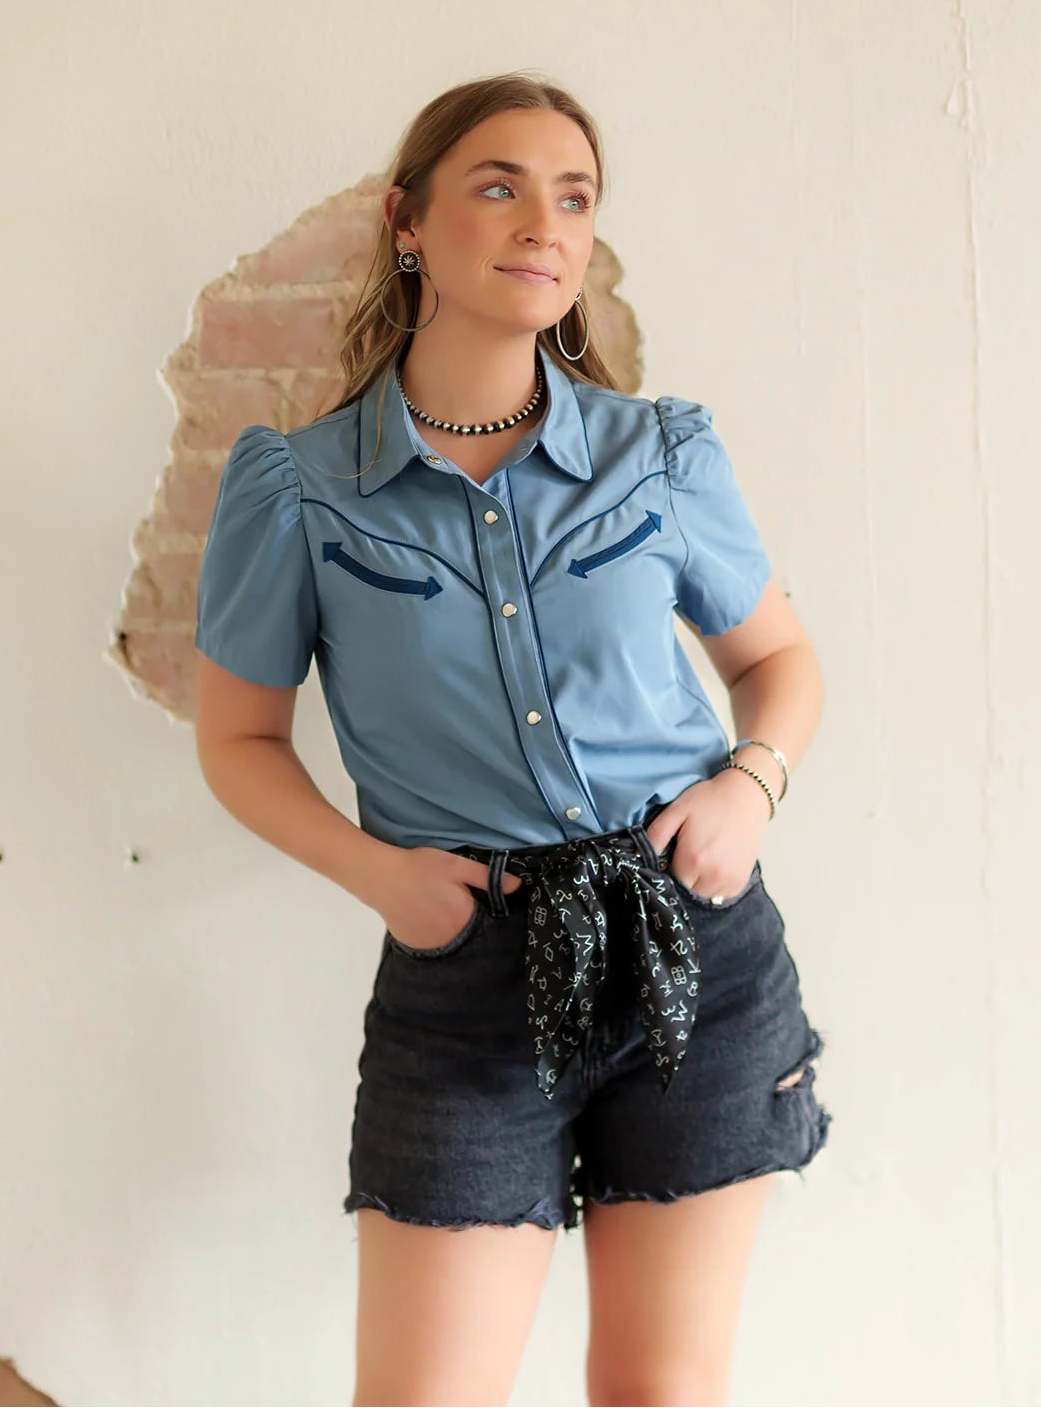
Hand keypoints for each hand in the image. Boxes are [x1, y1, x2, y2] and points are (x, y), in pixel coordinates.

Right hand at [370, 845, 523, 951]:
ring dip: (450, 930)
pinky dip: (432, 933)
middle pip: (468, 935)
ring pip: (450, 941)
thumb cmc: (421, 868)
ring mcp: (429, 946)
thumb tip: (517, 886)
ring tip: (438, 908)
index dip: (484, 911)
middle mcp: (449, 940)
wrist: (380, 877)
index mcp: (464, 921)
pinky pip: (431, 944)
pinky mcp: (413, 946)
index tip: (477, 900)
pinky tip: (425, 916)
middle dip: (467, 921)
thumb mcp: (457, 865)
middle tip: (453, 901)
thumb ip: (488, 877)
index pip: (486, 924)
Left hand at [643, 770, 769, 898]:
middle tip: (685, 855)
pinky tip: (713, 866)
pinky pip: (719, 896)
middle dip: (680, 877)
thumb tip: (641, 858)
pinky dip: (713, 887)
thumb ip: (656, 835)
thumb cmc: (709, 800)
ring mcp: (728, 882)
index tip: (670, 855)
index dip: (665, 868)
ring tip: (700, 860)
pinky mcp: (740, 882)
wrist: (747, 795)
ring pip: (701, 896)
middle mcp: (712, 876)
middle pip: (684, 891)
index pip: (667, 880)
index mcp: (692, 860)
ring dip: (696, 885)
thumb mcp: (676, 810)